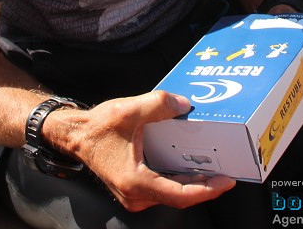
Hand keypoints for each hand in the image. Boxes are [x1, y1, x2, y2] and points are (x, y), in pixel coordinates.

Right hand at [57, 91, 235, 211]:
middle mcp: (136, 194)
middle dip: (205, 186)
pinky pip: (163, 189)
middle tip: (227, 172)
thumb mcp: (129, 111)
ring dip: (193, 184)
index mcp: (136, 181)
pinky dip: (180, 180)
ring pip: (171, 195)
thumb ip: (159, 105)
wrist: (75, 136)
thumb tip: (184, 105)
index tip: (225, 181)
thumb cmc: (97, 128)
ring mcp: (134, 194)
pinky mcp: (134, 189)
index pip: (179, 194)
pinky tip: (191, 168)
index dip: (206, 190)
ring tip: (214, 169)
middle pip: (179, 197)